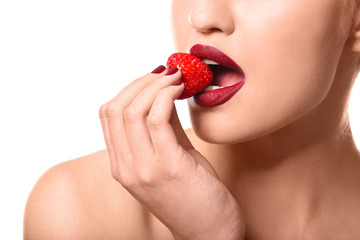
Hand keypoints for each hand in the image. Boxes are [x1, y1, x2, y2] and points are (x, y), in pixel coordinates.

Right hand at [99, 66, 244, 239]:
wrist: (210, 231)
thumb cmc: (193, 195)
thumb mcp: (170, 158)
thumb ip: (161, 130)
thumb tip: (163, 93)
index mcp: (122, 166)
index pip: (108, 115)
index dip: (128, 88)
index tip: (151, 77)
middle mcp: (127, 167)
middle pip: (116, 108)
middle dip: (141, 81)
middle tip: (165, 72)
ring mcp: (144, 168)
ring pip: (133, 109)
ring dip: (155, 84)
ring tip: (176, 77)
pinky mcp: (168, 166)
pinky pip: (157, 117)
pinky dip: (167, 95)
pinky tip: (181, 89)